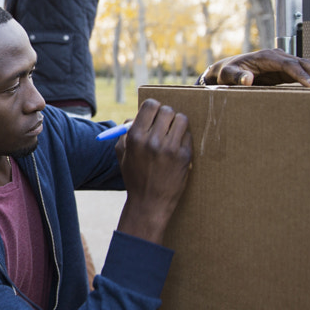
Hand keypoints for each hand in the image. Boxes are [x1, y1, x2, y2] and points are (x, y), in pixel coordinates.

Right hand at [115, 99, 192, 245]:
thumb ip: (126, 131)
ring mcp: (170, 148)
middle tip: (165, 124)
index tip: (155, 114)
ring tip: (173, 134)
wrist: (149, 203)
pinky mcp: (184, 156)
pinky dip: (183, 139)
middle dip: (166, 115)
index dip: (153, 107)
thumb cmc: (134, 176)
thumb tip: (137, 115)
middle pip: (167, 110)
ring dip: (178, 124)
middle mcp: (152, 140)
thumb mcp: (122, 153)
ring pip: (182, 119)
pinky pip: (188, 136)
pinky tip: (177, 149)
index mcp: (135, 137)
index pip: (150, 105)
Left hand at [203, 49, 309, 87]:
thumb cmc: (227, 72)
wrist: (227, 69)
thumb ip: (236, 77)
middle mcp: (279, 56)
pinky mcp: (287, 68)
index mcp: (267, 57)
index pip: (290, 65)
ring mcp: (285, 61)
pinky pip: (309, 70)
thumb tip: (247, 79)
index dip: (303, 76)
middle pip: (306, 63)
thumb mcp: (227, 75)